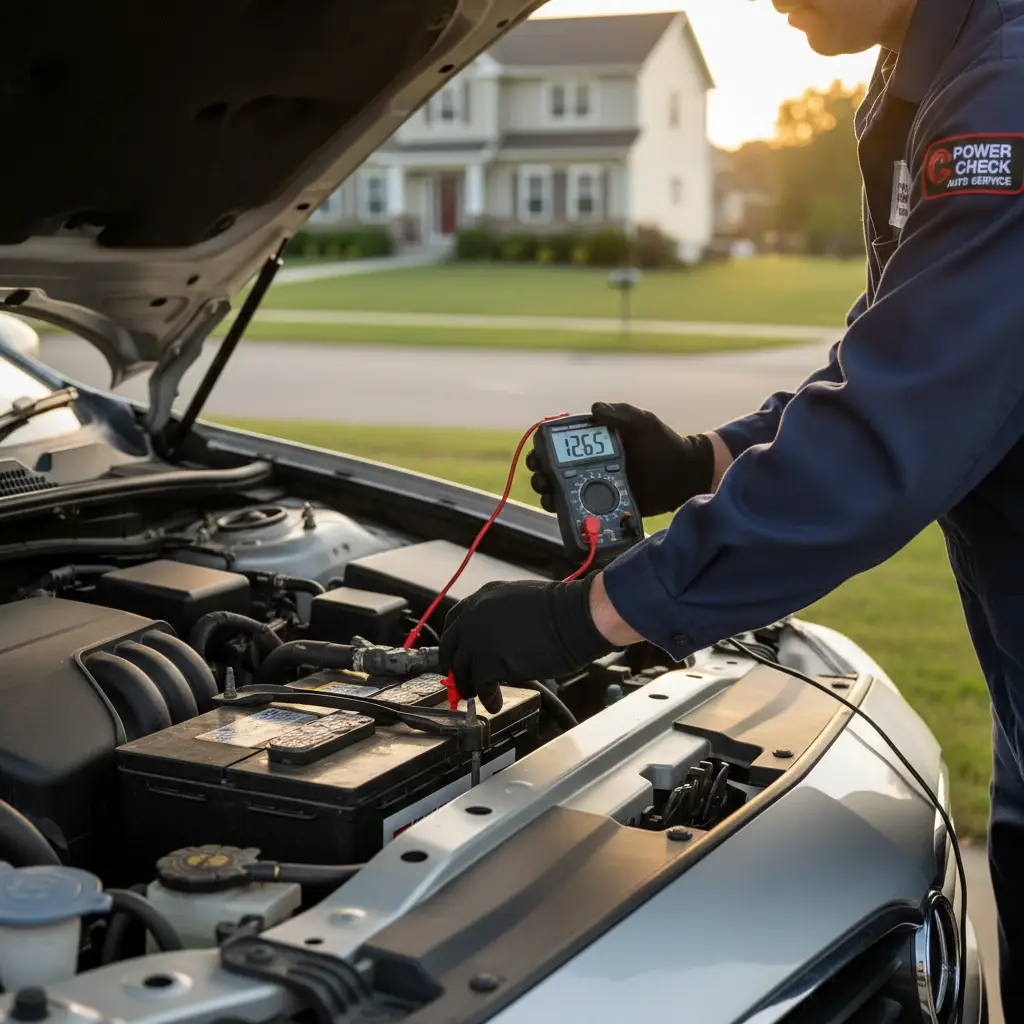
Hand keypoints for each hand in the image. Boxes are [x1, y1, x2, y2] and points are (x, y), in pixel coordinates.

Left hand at [439, 577, 615, 712]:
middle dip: (453, 666)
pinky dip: (487, 698)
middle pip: (451, 646)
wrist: (574, 617)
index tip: (456, 653)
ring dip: (469, 685)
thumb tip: (496, 636)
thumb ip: (500, 615)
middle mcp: (475, 615)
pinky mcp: (490, 661)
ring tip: (477, 695)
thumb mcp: (519, 600)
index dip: (455, 641)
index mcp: (483, 596)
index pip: (455, 621)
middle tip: (459, 679)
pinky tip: (494, 703)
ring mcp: (480, 638)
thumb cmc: (560, 609)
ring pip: (462, 669)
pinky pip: (480, 686)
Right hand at [526, 403, 715, 517]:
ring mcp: (594, 487)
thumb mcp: (642, 423)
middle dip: (539, 473)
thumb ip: (620, 414)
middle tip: (541, 478)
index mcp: (594, 442)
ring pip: (559, 492)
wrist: (684, 476)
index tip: (538, 455)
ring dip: (547, 494)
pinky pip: (578, 511)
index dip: (542, 448)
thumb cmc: (664, 444)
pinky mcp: (602, 506)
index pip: (559, 444)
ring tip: (548, 495)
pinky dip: (566, 513)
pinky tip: (561, 511)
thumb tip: (594, 408)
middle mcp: (588, 464)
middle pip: (552, 470)